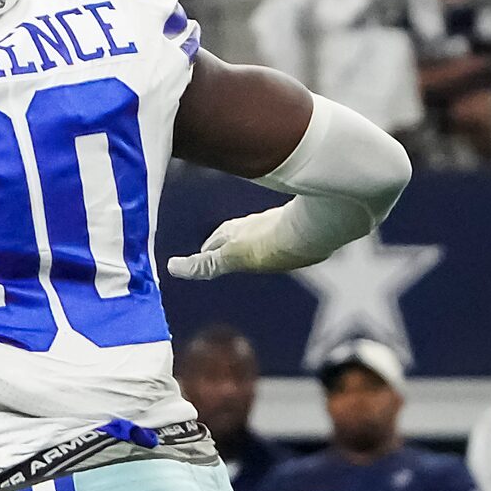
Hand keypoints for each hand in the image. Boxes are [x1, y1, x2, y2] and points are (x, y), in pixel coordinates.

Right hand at [168, 207, 322, 280]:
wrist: (318, 227)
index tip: (202, 259)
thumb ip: (205, 264)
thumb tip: (172, 267)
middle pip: (233, 237)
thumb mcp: (233, 257)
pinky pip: (282, 232)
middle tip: (222, 257)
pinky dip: (275, 241)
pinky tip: (284, 247)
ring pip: (257, 234)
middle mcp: (252, 225)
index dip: (207, 253)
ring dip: (251, 243)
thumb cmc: (274, 243)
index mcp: (233, 232)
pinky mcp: (299, 223)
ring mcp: (276, 223)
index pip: (213, 244)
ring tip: (251, 254)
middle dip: (226, 246)